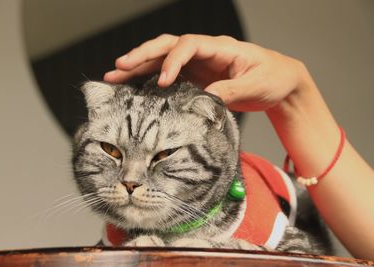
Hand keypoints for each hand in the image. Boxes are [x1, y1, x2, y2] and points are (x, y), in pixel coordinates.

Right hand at [104, 34, 308, 111]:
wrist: (280, 83)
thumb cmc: (273, 78)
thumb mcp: (255, 85)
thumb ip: (230, 91)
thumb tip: (205, 99)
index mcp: (220, 47)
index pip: (188, 45)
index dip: (172, 61)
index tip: (162, 81)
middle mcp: (205, 51)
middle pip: (168, 45)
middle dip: (143, 55)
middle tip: (120, 66)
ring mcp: (199, 64)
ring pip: (163, 58)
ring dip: (139, 65)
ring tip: (115, 75)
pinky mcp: (197, 77)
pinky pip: (169, 74)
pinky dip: (150, 78)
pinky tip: (135, 85)